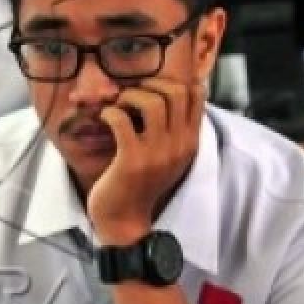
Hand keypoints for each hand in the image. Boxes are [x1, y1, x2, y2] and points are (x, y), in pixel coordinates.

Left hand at [86, 76, 205, 243]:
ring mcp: (157, 153)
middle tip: (132, 97)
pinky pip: (121, 120)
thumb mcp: (167, 156)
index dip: (172, 82)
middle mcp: (179, 146)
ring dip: (130, 96)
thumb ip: (172, 129)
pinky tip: (106, 119)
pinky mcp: (132, 160)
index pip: (197, 94)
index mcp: (190, 141)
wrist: (125, 221)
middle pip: (176, 92)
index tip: (152, 90)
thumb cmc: (140, 183)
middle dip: (150, 85)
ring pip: (152, 102)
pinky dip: (110, 113)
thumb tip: (167, 92)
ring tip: (119, 107)